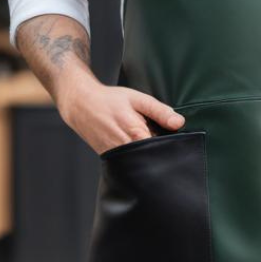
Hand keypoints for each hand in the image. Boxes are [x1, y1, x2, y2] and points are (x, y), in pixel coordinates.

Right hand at [57, 72, 185, 156]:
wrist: (81, 105)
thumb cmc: (110, 100)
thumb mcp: (138, 99)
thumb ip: (160, 111)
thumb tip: (180, 123)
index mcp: (135, 133)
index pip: (162, 149)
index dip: (171, 147)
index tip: (176, 143)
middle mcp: (125, 149)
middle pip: (151, 158)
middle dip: (159, 152)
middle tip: (160, 139)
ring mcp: (116, 156)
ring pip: (139, 161)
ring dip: (146, 154)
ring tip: (146, 140)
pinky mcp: (110, 159)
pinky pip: (128, 162)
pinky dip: (135, 156)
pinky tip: (135, 144)